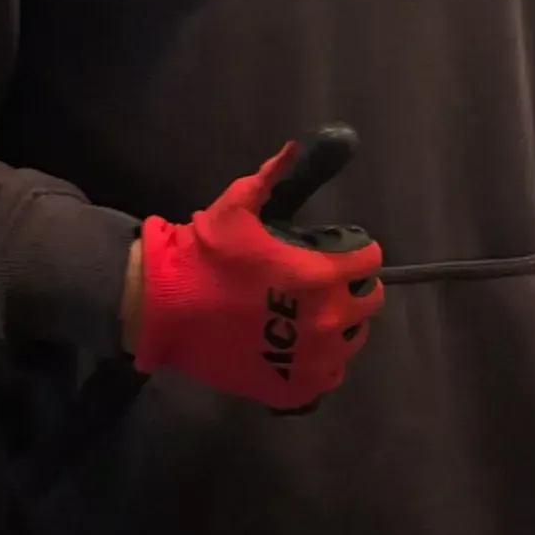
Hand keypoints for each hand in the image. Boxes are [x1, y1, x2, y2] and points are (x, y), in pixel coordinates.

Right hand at [130, 145, 383, 409]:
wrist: (164, 309)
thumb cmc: (205, 256)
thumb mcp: (237, 207)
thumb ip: (272, 178)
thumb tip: (294, 148)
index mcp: (323, 275)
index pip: (370, 261)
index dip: (356, 252)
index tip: (339, 251)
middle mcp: (329, 319)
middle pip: (370, 302)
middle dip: (354, 288)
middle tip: (328, 283)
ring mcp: (314, 359)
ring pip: (352, 339)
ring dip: (341, 325)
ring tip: (314, 315)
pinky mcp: (295, 387)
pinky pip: (330, 375)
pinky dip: (322, 362)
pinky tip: (301, 348)